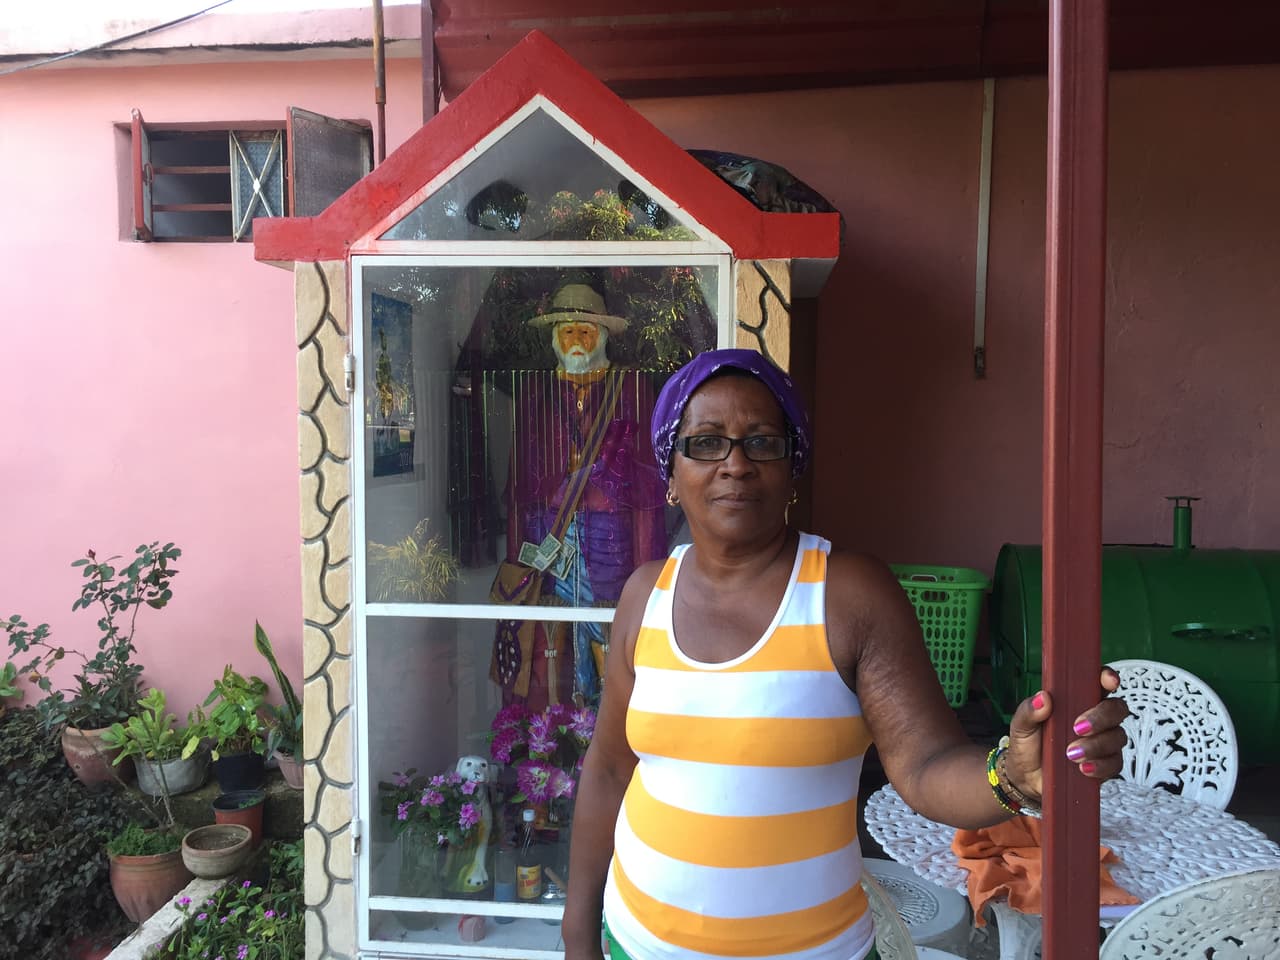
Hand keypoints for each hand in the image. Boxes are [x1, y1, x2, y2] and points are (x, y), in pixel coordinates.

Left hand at [1005, 667, 1129, 798]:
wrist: (1027, 778)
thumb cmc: (1028, 744)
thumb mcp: (1022, 724)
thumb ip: (1029, 710)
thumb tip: (1042, 698)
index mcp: (1076, 700)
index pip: (1099, 683)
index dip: (1107, 678)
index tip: (1107, 680)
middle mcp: (1095, 719)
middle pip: (1116, 709)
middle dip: (1101, 717)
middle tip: (1078, 727)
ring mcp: (1103, 741)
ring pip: (1117, 737)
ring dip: (1096, 745)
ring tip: (1071, 753)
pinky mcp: (1105, 764)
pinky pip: (1114, 763)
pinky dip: (1100, 765)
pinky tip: (1083, 768)